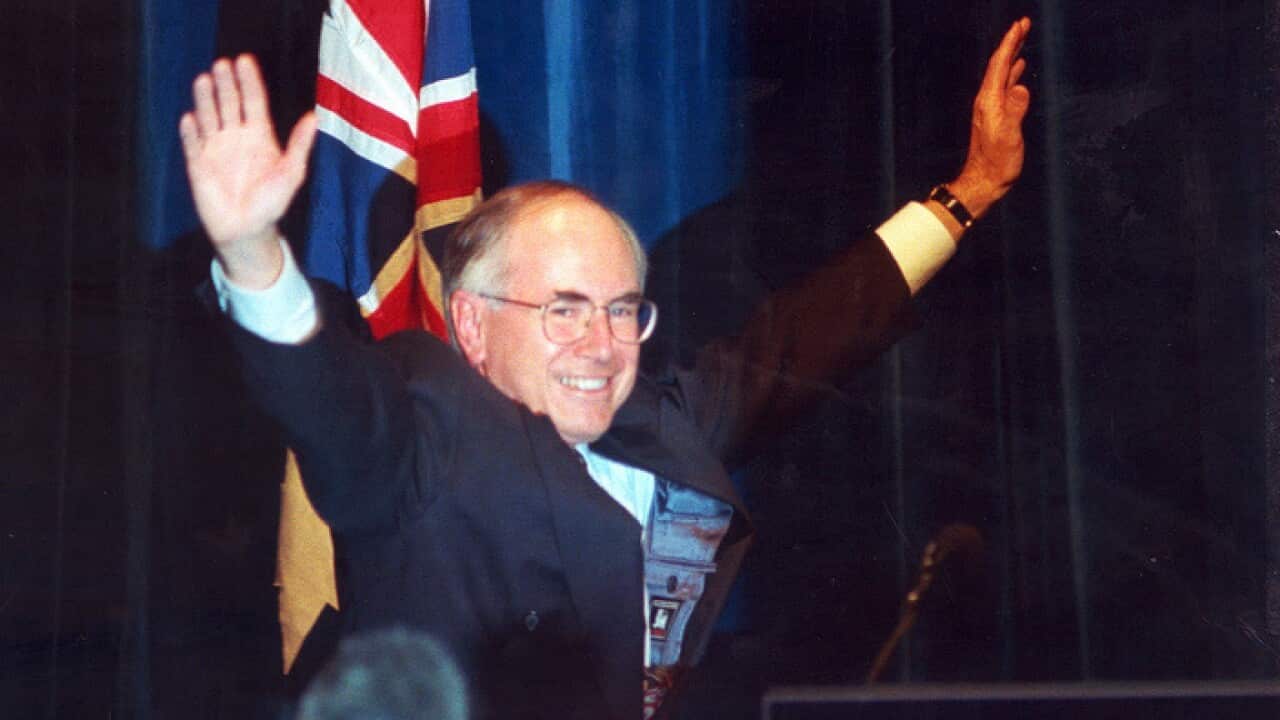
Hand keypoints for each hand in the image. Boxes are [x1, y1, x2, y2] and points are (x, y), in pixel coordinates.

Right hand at [178, 55, 316, 287]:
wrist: (247, 230)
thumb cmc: (272, 203)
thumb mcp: (291, 173)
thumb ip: (299, 145)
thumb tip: (313, 117)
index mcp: (259, 135)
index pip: (253, 101)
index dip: (249, 81)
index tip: (244, 60)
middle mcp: (235, 136)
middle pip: (229, 103)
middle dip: (226, 84)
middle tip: (223, 64)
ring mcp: (215, 149)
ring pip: (208, 117)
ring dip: (206, 99)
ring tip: (204, 79)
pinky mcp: (198, 165)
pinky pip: (193, 144)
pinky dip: (191, 132)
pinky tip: (190, 118)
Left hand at [949, 17, 1031, 220]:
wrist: (984, 182)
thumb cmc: (997, 164)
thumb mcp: (1008, 137)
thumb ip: (1015, 111)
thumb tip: (1020, 87)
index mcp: (989, 101)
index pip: (999, 65)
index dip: (1010, 43)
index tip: (1020, 25)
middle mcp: (987, 101)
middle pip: (999, 65)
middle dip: (1011, 43)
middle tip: (1024, 24)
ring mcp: (991, 108)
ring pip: (1002, 74)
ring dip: (1012, 56)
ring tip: (1022, 40)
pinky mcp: (996, 116)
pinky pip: (1004, 87)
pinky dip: (1012, 73)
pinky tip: (1018, 71)